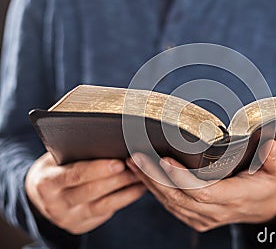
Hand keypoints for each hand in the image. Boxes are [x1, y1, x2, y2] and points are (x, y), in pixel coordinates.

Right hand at [25, 152, 145, 233]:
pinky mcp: (80, 226)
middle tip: (138, 168)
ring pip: (103, 205)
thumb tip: (111, 142)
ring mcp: (68, 219)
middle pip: (92, 191)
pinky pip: (106, 213)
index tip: (119, 162)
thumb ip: (77, 153)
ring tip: (143, 178)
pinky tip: (138, 189)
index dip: (98, 169)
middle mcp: (55, 205)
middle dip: (118, 179)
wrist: (39, 194)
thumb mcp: (56, 158)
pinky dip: (124, 200)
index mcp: (46, 183)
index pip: (75, 175)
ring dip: (127, 191)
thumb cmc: (55, 167)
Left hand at [126, 140, 275, 231]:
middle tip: (136, 156)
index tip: (165, 160)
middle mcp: (214, 211)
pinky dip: (153, 189)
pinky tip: (140, 174)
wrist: (261, 208)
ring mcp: (201, 217)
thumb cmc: (267, 184)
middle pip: (178, 197)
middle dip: (155, 177)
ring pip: (169, 202)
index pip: (202, 192)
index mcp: (233, 197)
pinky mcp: (193, 217)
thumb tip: (270, 146)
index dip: (182, 178)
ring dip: (149, 182)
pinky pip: (169, 205)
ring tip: (132, 162)